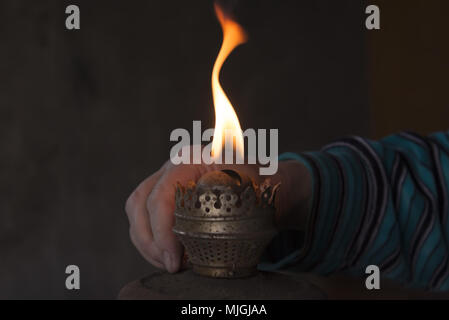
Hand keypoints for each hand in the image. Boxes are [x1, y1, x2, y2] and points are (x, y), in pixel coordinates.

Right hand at [125, 153, 311, 272]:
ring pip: (137, 211)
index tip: (173, 257)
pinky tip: (167, 256)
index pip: (162, 195)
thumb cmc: (255, 181)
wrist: (258, 179)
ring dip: (147, 242)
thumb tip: (222, 209)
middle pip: (140, 202)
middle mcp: (172, 167)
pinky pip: (143, 217)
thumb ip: (237, 193)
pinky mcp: (164, 194)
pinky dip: (150, 240)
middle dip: (150, 240)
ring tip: (169, 264)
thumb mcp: (251, 184)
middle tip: (170, 265)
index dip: (162, 230)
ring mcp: (165, 179)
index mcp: (191, 160)